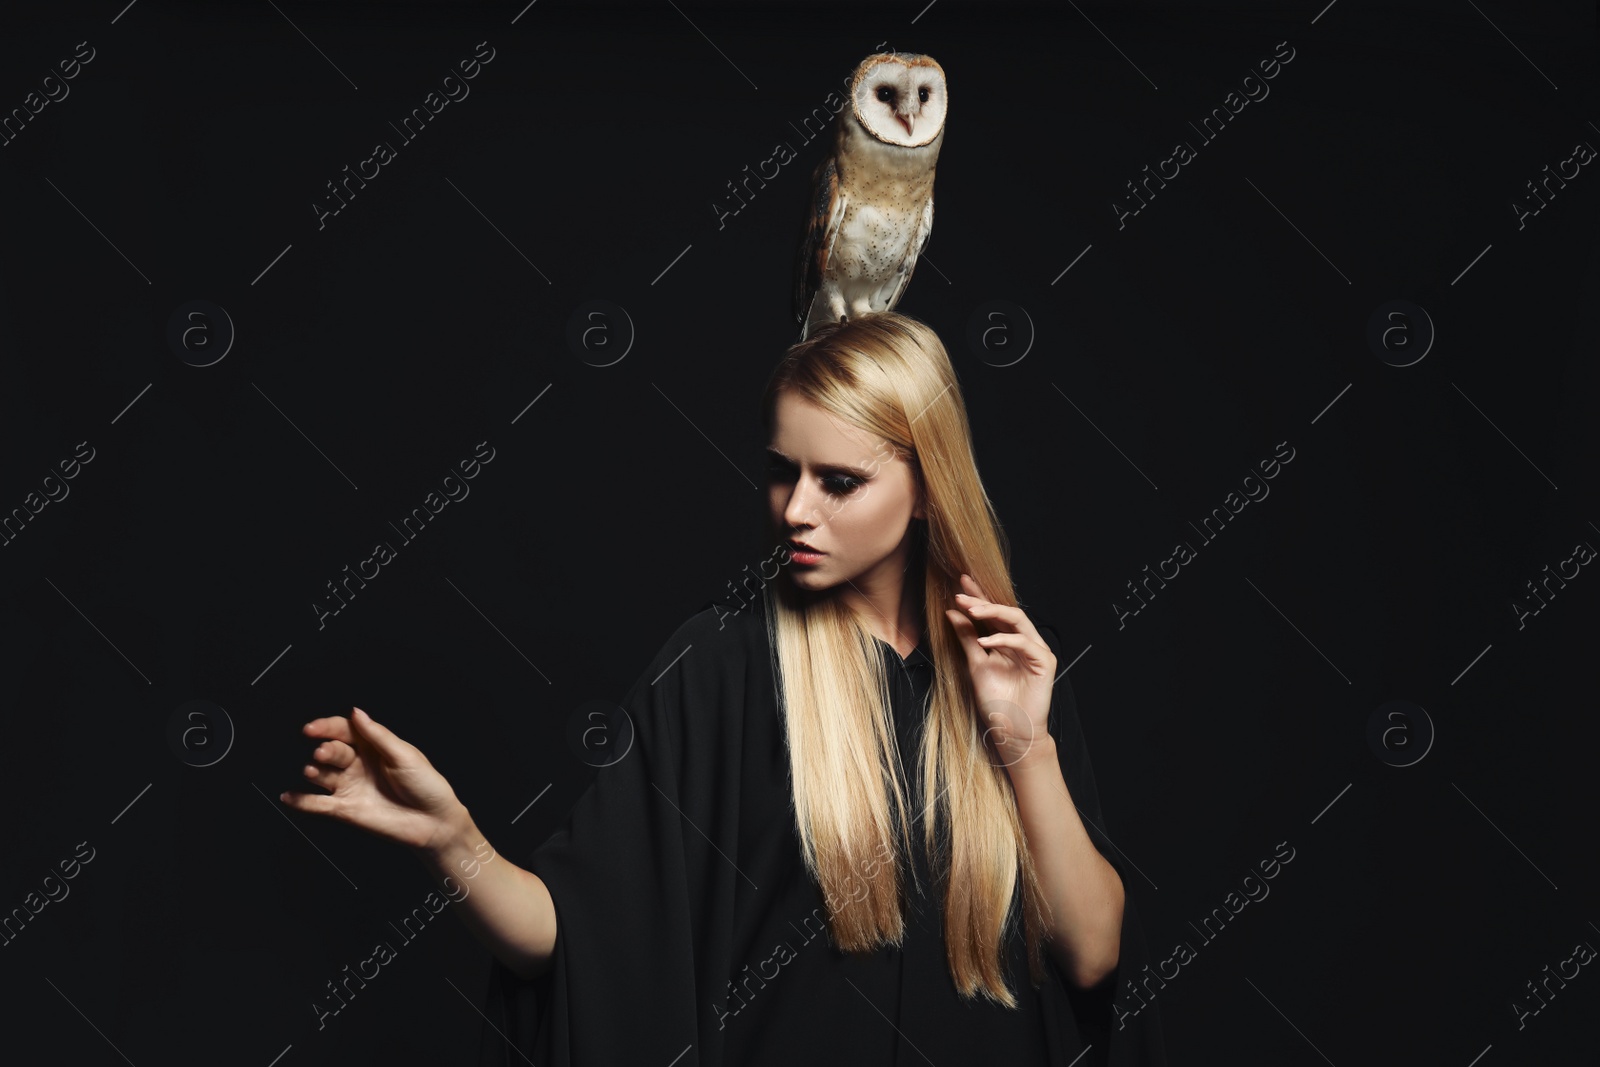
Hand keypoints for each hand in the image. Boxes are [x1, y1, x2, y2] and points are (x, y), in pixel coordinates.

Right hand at [279, 707, 466, 852]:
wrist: (434, 822)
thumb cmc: (426, 785)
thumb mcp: (405, 756)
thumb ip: (378, 736)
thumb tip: (356, 712)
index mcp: (373, 746)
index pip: (344, 730)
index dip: (327, 727)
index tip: (313, 728)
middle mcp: (358, 764)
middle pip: (332, 750)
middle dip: (324, 750)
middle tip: (323, 753)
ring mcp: (350, 786)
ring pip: (322, 775)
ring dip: (313, 771)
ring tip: (312, 771)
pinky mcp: (345, 809)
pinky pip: (317, 805)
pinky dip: (301, 801)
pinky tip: (288, 796)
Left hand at [944, 573, 1057, 774]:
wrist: (1011, 731)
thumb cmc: (995, 702)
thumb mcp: (975, 665)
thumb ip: (967, 638)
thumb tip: (952, 612)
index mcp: (1005, 642)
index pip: (991, 614)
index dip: (978, 597)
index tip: (959, 583)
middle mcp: (1021, 642)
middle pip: (1005, 612)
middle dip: (983, 600)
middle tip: (962, 593)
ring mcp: (1035, 650)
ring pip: (1018, 620)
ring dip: (993, 612)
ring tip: (972, 609)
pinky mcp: (1044, 662)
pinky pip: (1024, 642)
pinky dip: (1004, 638)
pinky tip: (986, 639)